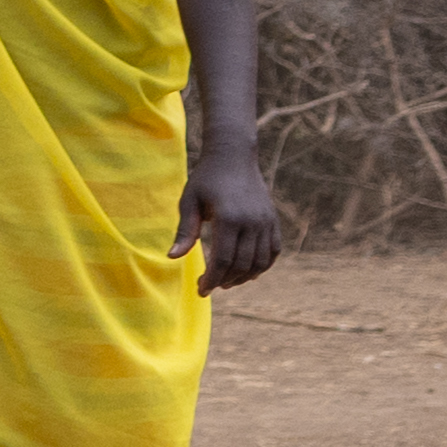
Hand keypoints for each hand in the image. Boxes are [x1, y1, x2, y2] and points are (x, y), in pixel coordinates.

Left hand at [182, 157, 287, 291]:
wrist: (233, 156)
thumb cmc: (206, 179)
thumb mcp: (190, 201)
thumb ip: (185, 231)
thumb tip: (173, 257)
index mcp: (229, 218)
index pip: (223, 260)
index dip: (212, 279)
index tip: (201, 290)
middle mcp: (252, 221)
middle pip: (242, 264)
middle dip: (224, 280)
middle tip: (209, 286)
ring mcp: (266, 221)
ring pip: (260, 262)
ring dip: (244, 277)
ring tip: (226, 281)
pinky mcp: (273, 220)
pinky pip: (273, 251)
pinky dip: (262, 266)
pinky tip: (247, 272)